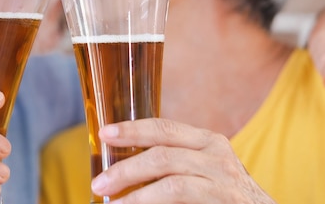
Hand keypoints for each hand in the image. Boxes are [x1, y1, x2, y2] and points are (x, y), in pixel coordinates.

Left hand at [90, 119, 275, 203]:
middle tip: (99, 182)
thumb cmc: (224, 197)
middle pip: (162, 151)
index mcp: (207, 140)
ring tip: (112, 203)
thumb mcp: (200, 171)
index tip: (104, 134)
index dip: (132, 129)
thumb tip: (123, 169)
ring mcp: (223, 177)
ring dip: (135, 191)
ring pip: (170, 176)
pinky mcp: (225, 198)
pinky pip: (180, 194)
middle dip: (125, 167)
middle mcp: (216, 152)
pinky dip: (151, 201)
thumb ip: (171, 164)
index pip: (164, 128)